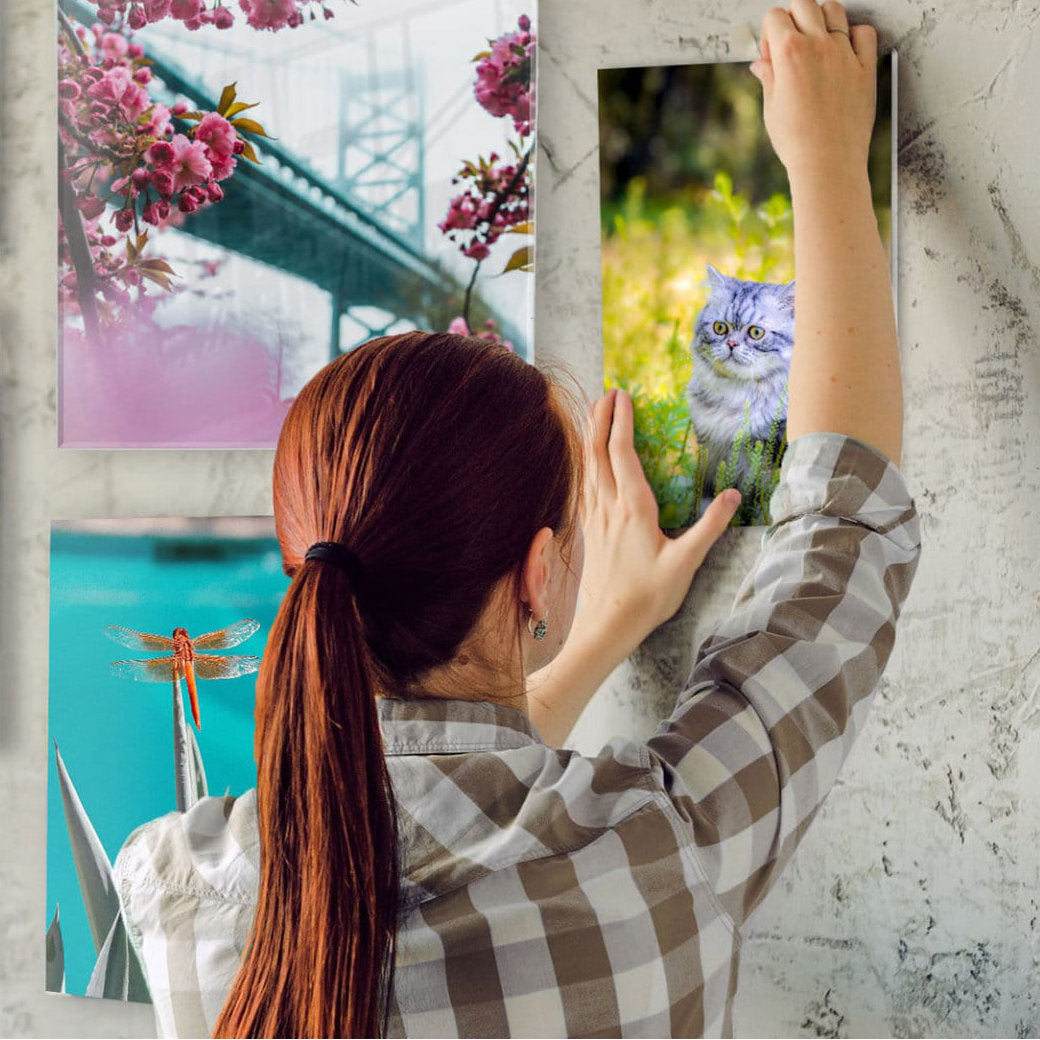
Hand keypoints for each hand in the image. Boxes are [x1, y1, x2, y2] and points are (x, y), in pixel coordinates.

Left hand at [525, 389, 739, 745]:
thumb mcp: (685, 564)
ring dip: (590, 436)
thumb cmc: (647, 597)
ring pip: (587, 467)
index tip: (623, 394)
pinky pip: (583, 486)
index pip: (622, 454)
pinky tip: (587, 462)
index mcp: (632, 509)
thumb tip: (733, 496)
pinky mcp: (588, 531)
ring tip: (594, 413)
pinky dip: (585, 463)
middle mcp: (608, 508)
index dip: (621, 421)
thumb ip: (709, 528)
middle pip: (598, 452)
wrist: (607, 626)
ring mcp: (594, 519)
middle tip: (607, 392)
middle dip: (600, 418)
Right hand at [750, 0, 877, 180]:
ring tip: (817, 47)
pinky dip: (854, 36)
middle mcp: (818, 46)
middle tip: (792, 47)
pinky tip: (843, 54)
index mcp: (789, 54)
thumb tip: (761, 63)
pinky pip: (864, 32)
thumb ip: (768, 77)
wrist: (828, 164)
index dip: (768, 34)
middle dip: (793, 19)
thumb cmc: (797, 142)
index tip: (771, 55)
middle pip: (803, 3)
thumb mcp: (772, 109)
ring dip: (822, 21)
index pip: (774, 16)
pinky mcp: (865, 67)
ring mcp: (844, 54)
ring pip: (834, 9)